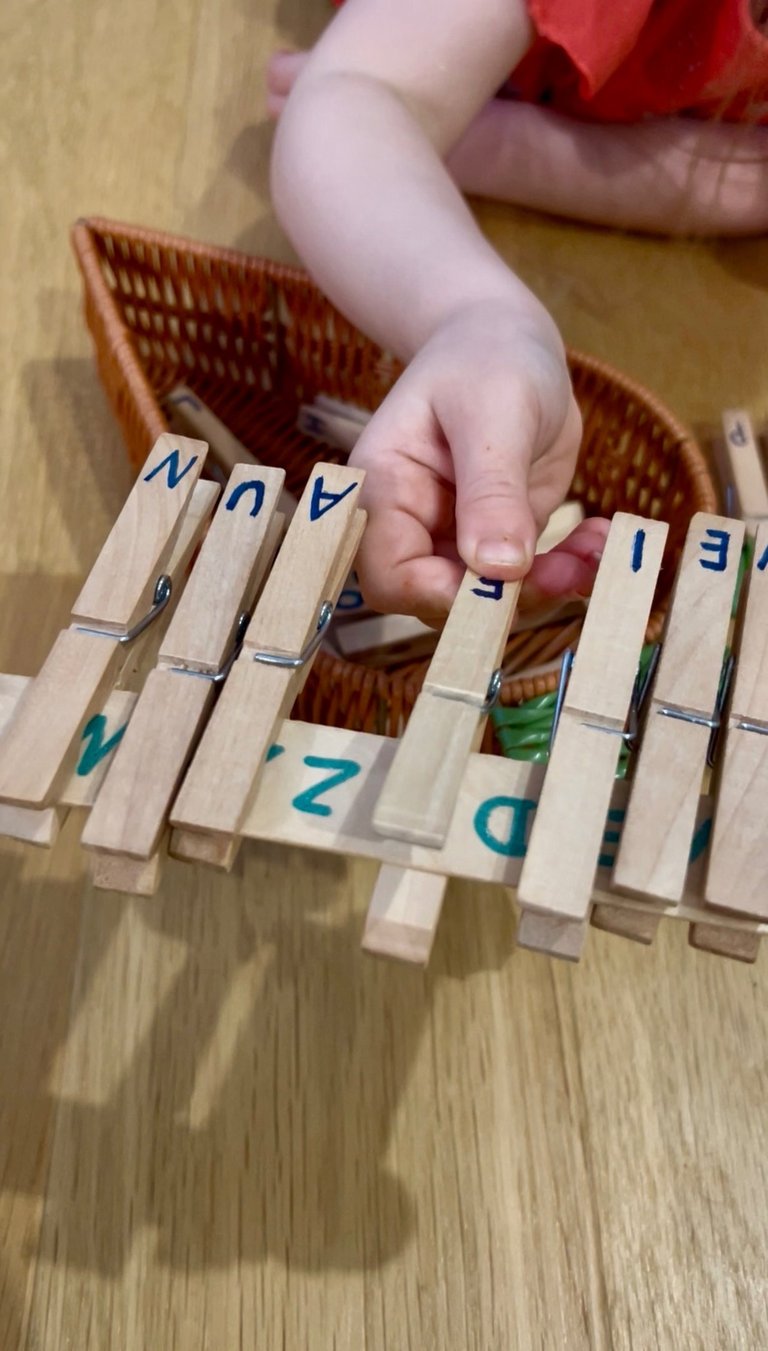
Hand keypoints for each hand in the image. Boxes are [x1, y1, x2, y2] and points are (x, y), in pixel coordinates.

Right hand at [350, 299, 607, 621]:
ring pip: (491, 599)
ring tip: (595, 553)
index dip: (437, 594)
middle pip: (440, 600)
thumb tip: (499, 568)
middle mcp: (413, 525)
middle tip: (569, 571)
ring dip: (548, 588)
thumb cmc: (486, 356)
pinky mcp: (501, 540)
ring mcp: (458, 537)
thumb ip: (492, 490)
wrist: (510, 340)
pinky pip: (530, 579)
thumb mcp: (493, 411)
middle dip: (507, 599)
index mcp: (385, 490)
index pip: (389, 574)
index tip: (501, 581)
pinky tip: (598, 541)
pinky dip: (568, 569)